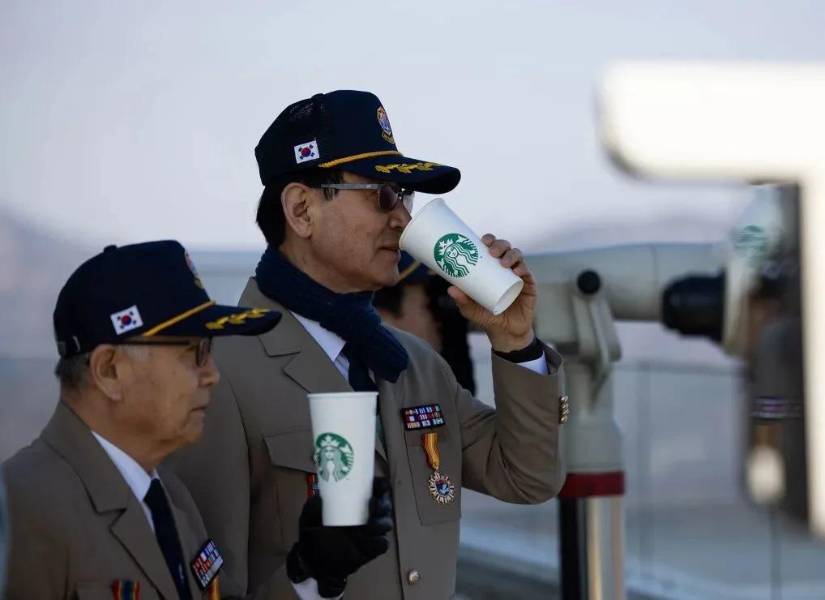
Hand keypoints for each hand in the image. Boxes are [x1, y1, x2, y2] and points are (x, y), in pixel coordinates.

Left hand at [287, 478, 392, 596]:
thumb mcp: (308, 519)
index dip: (381, 486)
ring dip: (382, 522)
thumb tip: (319, 497)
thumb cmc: (313, 536)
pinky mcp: (371, 550)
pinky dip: (380, 541)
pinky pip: (383, 544)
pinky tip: (371, 540)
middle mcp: (367, 516)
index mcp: (355, 503)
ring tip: (370, 525)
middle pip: (385, 505)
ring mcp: (370, 534)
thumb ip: (312, 507)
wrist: (315, 563)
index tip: (380, 485)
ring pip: (387, 523)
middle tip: (373, 505)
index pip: (375, 490)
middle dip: (383, 504)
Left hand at [447, 234, 535, 351]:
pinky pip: (528, 273)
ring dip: (511, 255)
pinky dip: (523, 269)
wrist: (505, 333)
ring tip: (504, 264)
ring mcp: (519, 275)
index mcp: (492, 268)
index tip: (483, 241)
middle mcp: (506, 267)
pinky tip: (518, 271)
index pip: (491, 247)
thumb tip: (450, 289)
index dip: (489, 240)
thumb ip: (462, 301)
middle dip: (500, 245)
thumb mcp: (471, 310)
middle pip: (505, 248)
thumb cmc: (487, 317)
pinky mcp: (529, 285)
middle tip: (492, 253)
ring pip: (517, 256)